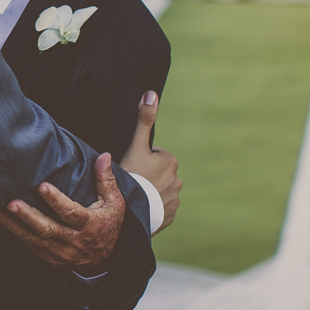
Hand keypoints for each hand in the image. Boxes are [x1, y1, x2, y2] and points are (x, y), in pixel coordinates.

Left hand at [0, 152, 124, 269]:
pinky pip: (29, 244)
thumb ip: (106, 180)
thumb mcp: (114, 204)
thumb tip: (105, 155)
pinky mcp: (49, 257)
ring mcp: (59, 252)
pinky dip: (14, 231)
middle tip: (11, 202)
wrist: (105, 261)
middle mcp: (73, 241)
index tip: (42, 186)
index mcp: (89, 226)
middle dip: (27, 216)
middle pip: (47, 229)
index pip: (70, 213)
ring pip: (33, 238)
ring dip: (12, 224)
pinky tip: (0, 218)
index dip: (56, 201)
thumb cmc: (108, 225)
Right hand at [119, 91, 180, 233]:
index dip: (140, 159)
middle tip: (132, 180)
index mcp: (170, 161)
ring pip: (159, 190)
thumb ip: (144, 119)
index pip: (154, 155)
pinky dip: (152, 207)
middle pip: (157, 173)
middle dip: (147, 175)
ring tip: (136, 195)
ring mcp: (175, 200)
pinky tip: (141, 207)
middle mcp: (178, 180)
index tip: (133, 166)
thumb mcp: (135, 145)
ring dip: (149, 191)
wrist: (131, 211)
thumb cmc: (133, 174)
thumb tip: (152, 93)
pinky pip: (160, 208)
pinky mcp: (170, 216)